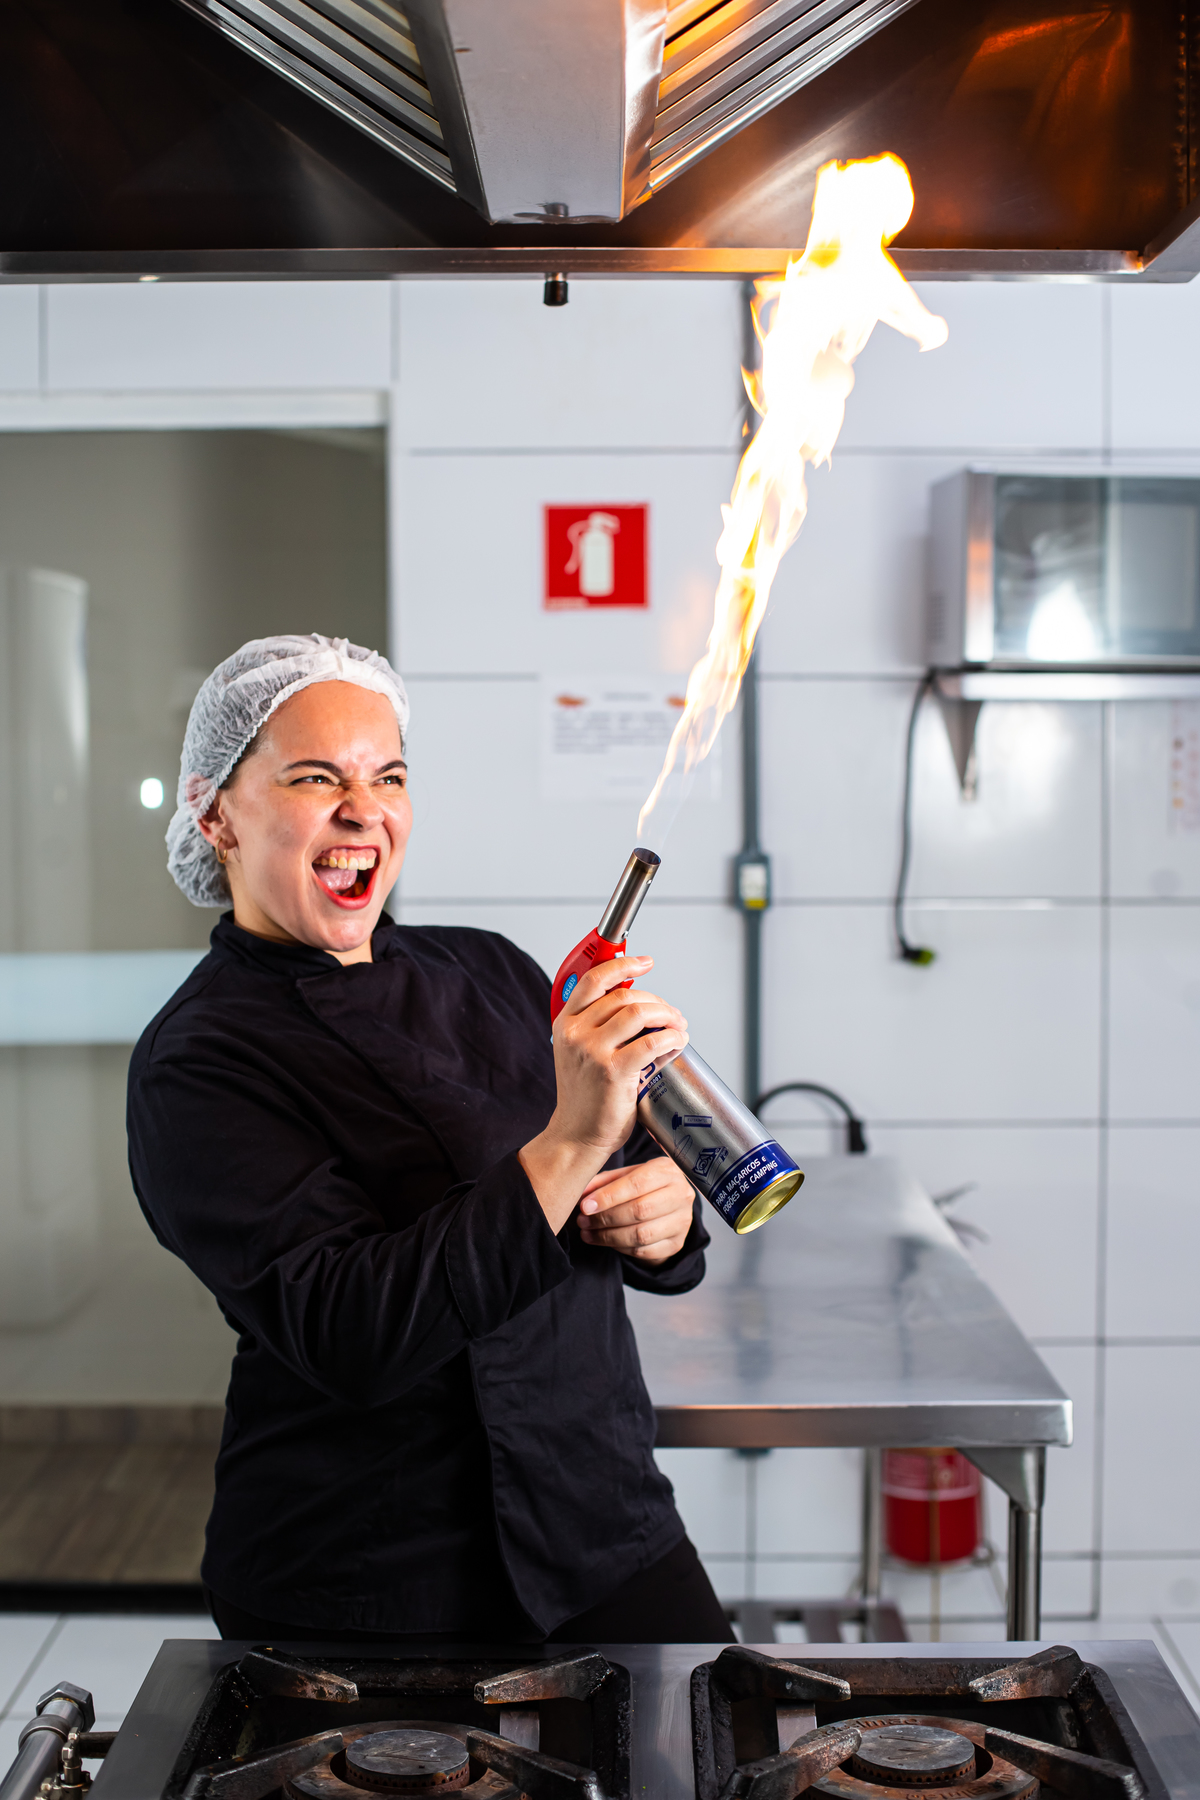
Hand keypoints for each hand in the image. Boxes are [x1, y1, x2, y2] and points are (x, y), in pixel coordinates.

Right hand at [519, 956, 688, 1234]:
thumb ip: (599, 1027)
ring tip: (677, 1027)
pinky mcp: (612, 1071)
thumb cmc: (584, 1099)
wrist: (575, 1137)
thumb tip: (643, 1007)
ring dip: (667, 1016)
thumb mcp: (579, 1053)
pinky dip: (672, 1039)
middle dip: (657, 1001)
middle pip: (625, 995)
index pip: (594, 979)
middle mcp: (575, 1032)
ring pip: (639, 1012)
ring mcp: (592, 1051)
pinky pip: (652, 1042)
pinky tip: (677, 1043)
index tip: (645, 962)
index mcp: (565, 1023)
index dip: (623, 964)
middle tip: (672, 1015)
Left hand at [577, 1156, 695, 1263]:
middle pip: (640, 1210)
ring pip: (641, 1235)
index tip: (585, 1206)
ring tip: (588, 1233)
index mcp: (668, 1170)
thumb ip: (604, 1182)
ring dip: (609, 1237)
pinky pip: (644, 1251)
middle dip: (605, 1218)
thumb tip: (582, 1195)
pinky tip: (606, 1241)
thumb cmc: (643, 1185)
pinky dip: (620, 1248)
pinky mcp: (676, 1244)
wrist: (669, 1202)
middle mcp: (681, 1194)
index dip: (608, 1197)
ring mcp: (682, 1221)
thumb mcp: (625, 1175)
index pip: (637, 1184)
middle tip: (583, 1221)